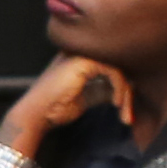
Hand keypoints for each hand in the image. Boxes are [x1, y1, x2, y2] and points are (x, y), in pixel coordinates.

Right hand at [0, 53, 131, 158]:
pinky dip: (119, 88)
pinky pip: (113, 71)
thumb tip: (128, 88)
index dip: (123, 87)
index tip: (126, 109)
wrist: (37, 113)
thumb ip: (105, 89)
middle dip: (128, 92)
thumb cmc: (57, 107)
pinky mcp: (82, 62)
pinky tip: (116, 103)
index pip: (111, 67)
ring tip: (124, 113)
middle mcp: (80, 53)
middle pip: (117, 67)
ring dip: (126, 93)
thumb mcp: (88, 97)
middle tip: (128, 114)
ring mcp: (80, 55)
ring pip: (117, 69)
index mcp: (79, 59)